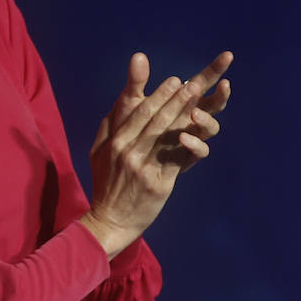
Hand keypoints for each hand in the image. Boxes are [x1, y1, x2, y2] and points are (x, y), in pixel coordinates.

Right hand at [81, 51, 232, 253]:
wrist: (110, 220)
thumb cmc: (106, 183)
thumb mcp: (99, 151)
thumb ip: (110, 125)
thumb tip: (120, 100)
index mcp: (116, 142)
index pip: (140, 113)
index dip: (159, 95)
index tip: (174, 80)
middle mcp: (129, 152)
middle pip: (156, 121)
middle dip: (176, 100)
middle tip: (193, 84)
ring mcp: (144, 168)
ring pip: (168, 136)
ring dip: (185, 115)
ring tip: (200, 102)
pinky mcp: (159, 184)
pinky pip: (178, 160)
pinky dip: (191, 145)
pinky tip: (201, 132)